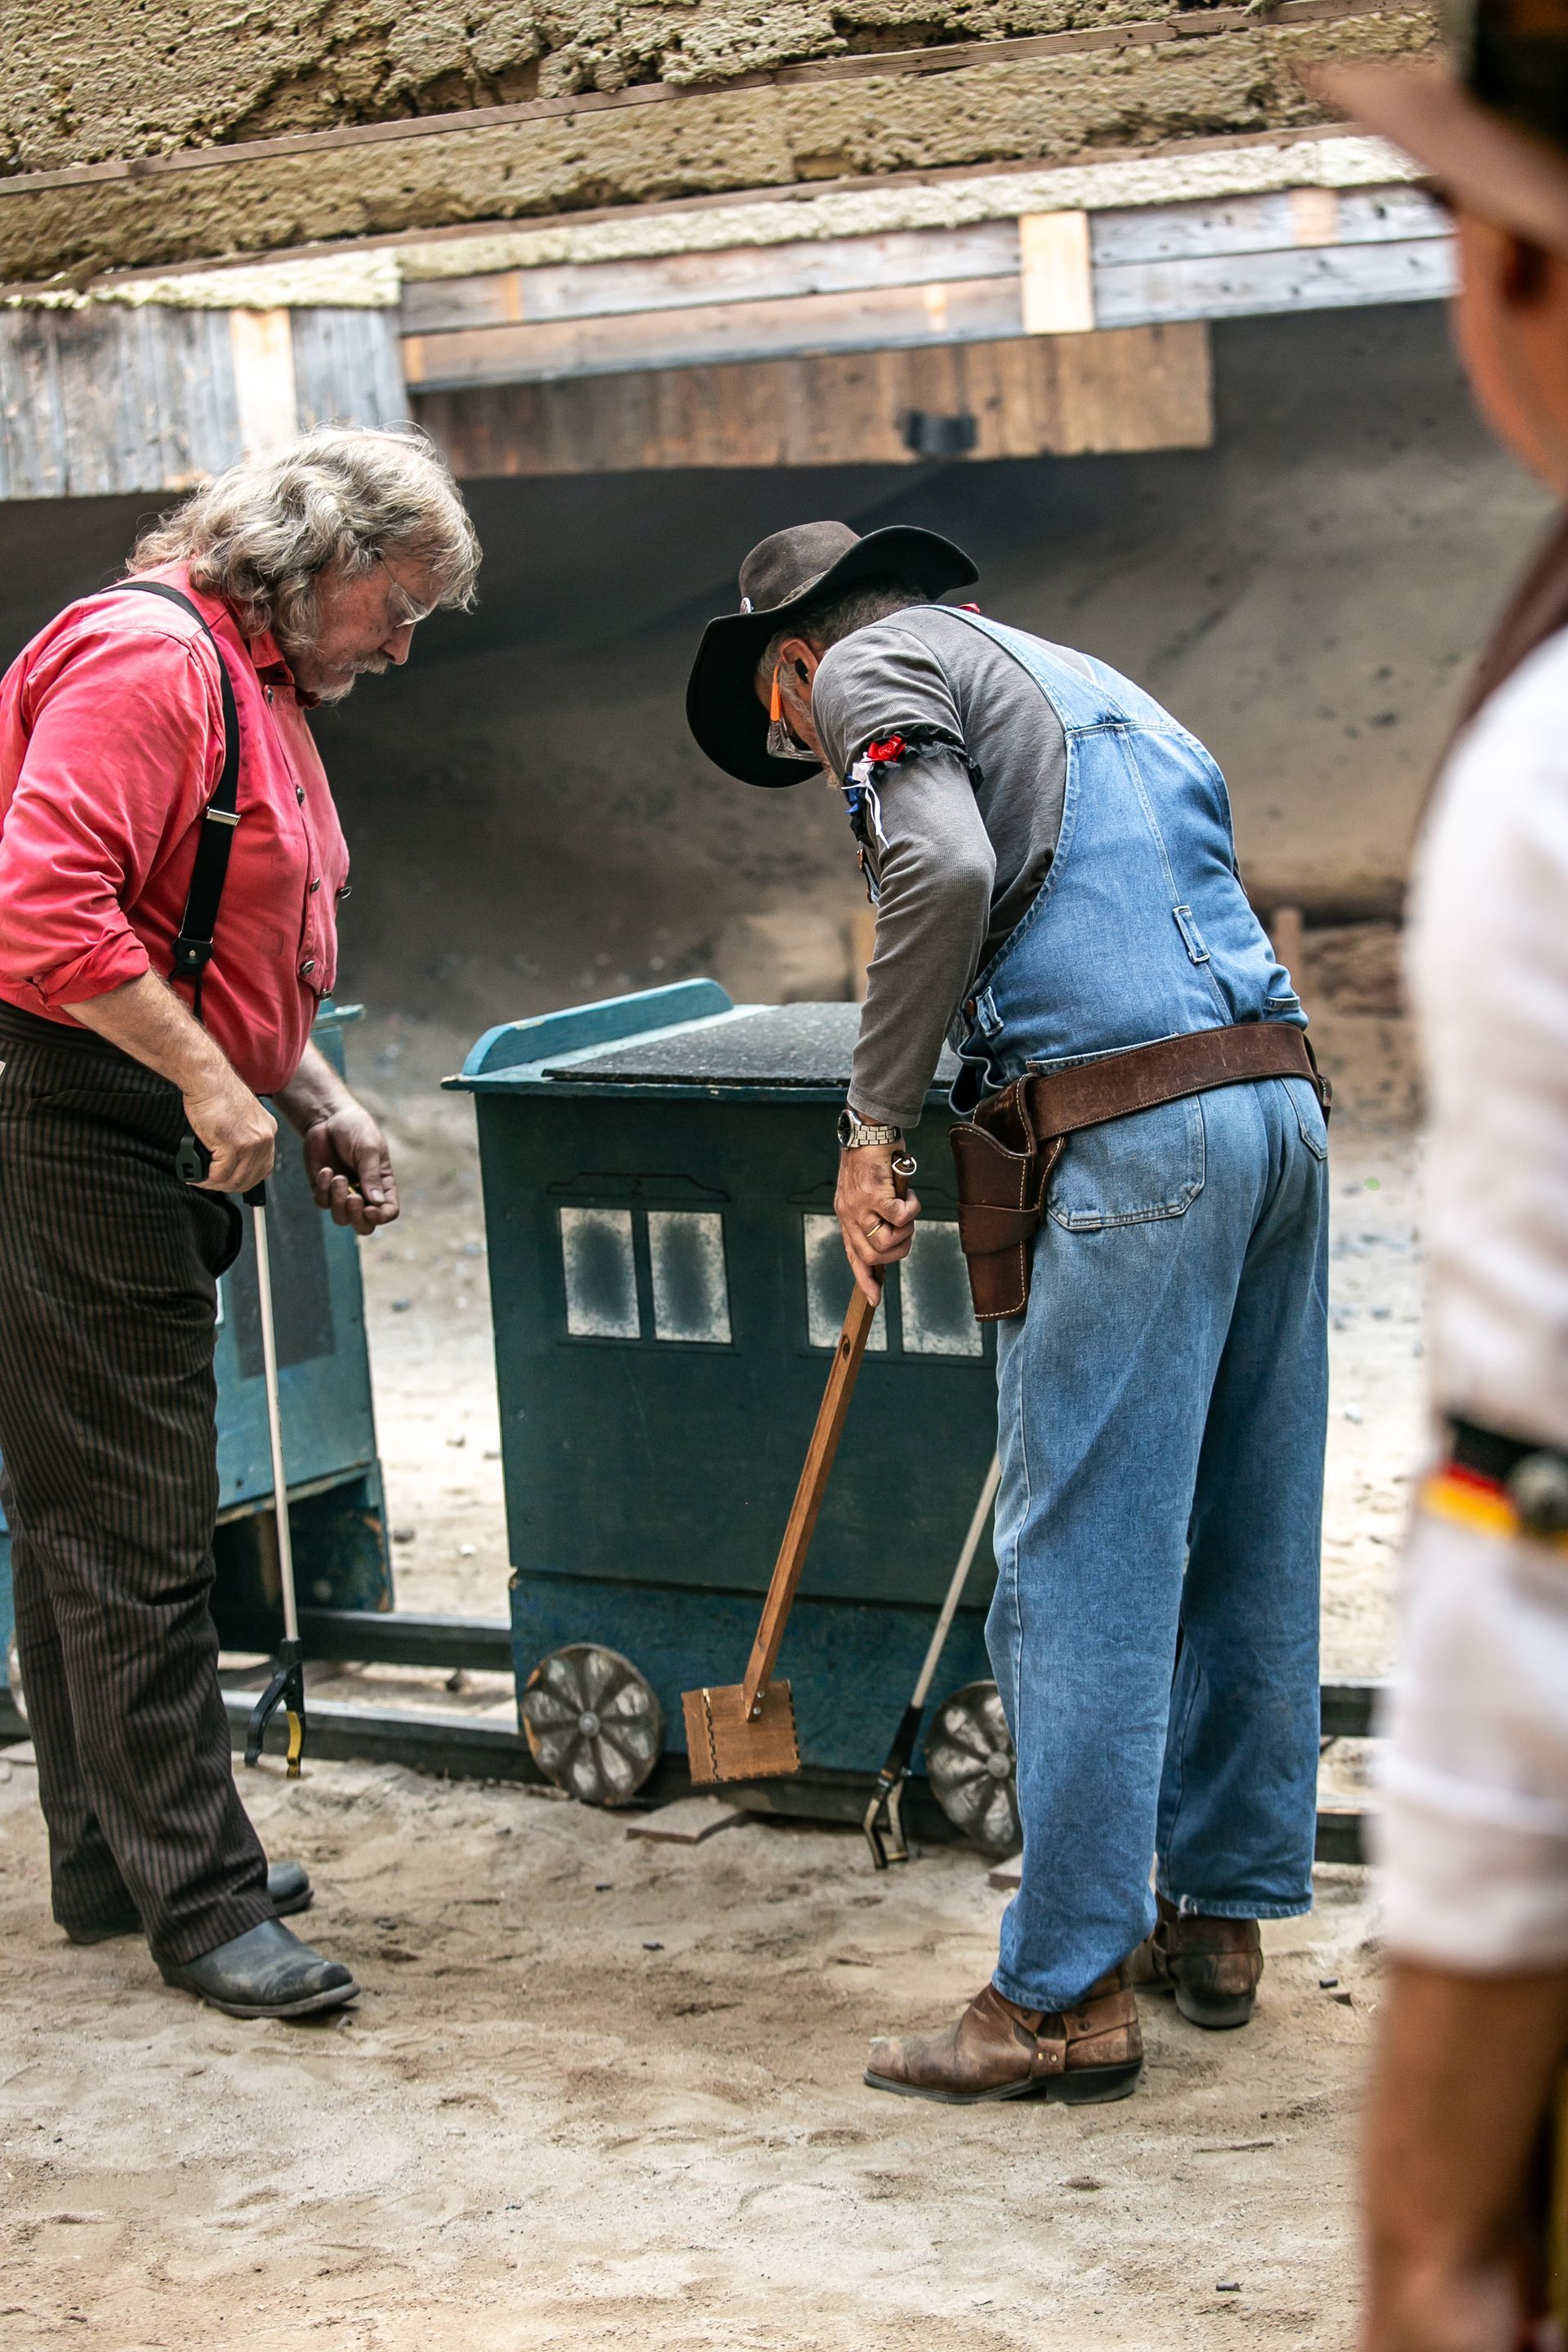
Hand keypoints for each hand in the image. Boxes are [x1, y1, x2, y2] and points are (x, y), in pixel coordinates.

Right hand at [184, 1069, 275, 1195]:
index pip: (263, 1167)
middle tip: (210, 1183)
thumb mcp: (239, 1118)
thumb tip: (230, 1162)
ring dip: (215, 1184)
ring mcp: (251, 1143)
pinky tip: (197, 1176)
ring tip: (201, 1179)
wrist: (207, 1079)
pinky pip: (219, 1174)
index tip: (229, 1181)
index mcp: (267, 1130)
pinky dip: (206, 1179)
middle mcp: (264, 1138)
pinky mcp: (233, 1145)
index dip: (245, 1179)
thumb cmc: (216, 1094)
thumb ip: (242, 1138)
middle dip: (228, 1185)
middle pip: (250, 1178)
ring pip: (234, 1179)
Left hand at [301, 1100, 398, 1234]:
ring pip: (341, 1218)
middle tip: (352, 1199)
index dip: (381, 1216)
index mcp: (382, 1184)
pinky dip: (323, 1189)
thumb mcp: (368, 1149)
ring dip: (338, 1202)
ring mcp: (342, 1193)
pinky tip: (325, 1170)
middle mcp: (364, 1193)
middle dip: (357, 1217)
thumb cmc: (355, 1128)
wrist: (327, 1116)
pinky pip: (322, 1203)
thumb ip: (371, 1176)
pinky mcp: (322, 1188)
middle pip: (364, 1225)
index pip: (388, 1211)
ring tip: (337, 1176)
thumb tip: (377, 1203)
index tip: (369, 1208)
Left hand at [835, 1143, 919, 1305]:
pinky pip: (899, 1217)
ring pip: (885, 1242)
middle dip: (897, 1252)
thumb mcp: (868, 1189)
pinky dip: (913, 1210)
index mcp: (846, 1215)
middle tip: (907, 1232)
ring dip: (906, 1232)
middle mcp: (849, 1214)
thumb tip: (894, 1234)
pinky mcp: (874, 1194)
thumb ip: (875, 1212)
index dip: (864, 1278)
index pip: (852, 1255)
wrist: (869, 1128)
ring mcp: (859, 1206)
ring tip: (908, 1211)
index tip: (874, 1298)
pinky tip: (911, 1196)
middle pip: (872, 1256)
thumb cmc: (873, 1157)